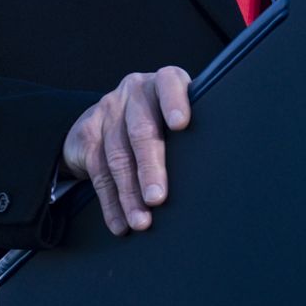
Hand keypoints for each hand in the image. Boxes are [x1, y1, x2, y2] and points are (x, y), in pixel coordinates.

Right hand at [61, 66, 190, 234]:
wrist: (106, 118)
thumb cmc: (159, 122)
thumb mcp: (175, 117)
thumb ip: (192, 134)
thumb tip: (219, 178)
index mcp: (162, 83)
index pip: (169, 84)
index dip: (174, 102)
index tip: (181, 125)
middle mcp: (134, 91)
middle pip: (141, 130)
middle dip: (150, 168)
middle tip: (157, 198)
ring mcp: (107, 110)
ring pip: (117, 156)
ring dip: (129, 194)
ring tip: (141, 221)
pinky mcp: (87, 133)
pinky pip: (98, 172)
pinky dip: (110, 202)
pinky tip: (120, 222)